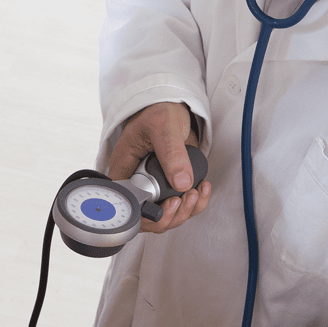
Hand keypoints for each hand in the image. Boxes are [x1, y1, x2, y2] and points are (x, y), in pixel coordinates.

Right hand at [108, 102, 210, 233]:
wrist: (172, 107)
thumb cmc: (158, 111)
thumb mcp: (163, 127)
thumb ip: (172, 154)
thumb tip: (181, 183)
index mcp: (124, 170)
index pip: (128, 206)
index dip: (148, 215)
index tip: (168, 204)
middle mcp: (136, 182)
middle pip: (148, 217)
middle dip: (171, 216)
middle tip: (186, 198)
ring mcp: (153, 186)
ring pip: (166, 215)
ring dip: (185, 211)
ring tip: (197, 192)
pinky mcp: (169, 185)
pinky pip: (180, 205)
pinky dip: (195, 203)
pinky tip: (202, 188)